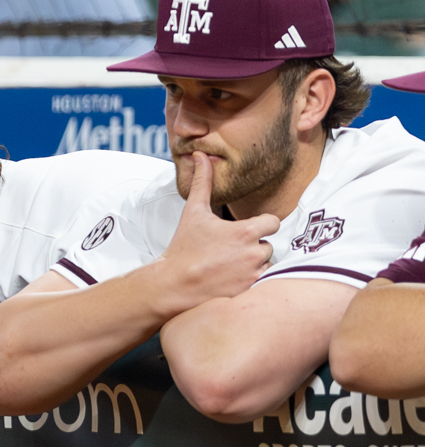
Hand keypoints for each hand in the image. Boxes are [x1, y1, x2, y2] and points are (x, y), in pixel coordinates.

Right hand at [157, 151, 279, 313]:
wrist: (173, 284)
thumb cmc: (183, 248)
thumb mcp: (193, 213)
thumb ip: (203, 183)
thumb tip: (201, 156)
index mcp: (246, 231)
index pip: (273, 222)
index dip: (261, 226)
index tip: (245, 232)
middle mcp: (254, 252)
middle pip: (269, 245)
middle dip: (253, 248)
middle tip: (230, 253)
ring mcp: (253, 273)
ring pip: (267, 264)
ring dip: (254, 265)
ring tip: (231, 267)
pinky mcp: (250, 290)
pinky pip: (263, 282)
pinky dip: (252, 281)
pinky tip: (233, 279)